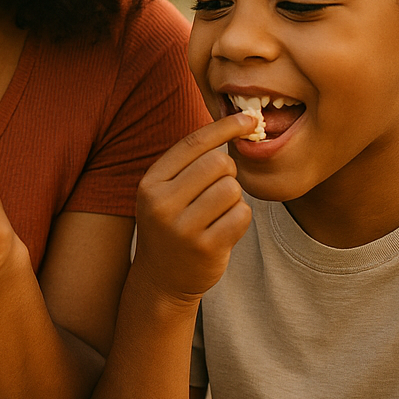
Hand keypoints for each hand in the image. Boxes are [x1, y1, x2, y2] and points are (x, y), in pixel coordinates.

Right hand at [133, 113, 254, 304]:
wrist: (161, 279)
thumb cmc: (172, 225)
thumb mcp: (165, 193)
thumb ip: (189, 163)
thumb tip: (235, 123)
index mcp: (150, 184)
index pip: (192, 144)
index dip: (224, 127)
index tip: (249, 118)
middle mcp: (161, 204)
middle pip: (217, 164)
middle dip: (228, 172)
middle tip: (218, 189)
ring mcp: (182, 228)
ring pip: (232, 189)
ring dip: (233, 198)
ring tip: (217, 213)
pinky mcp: (205, 248)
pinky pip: (241, 215)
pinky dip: (239, 218)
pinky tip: (223, 229)